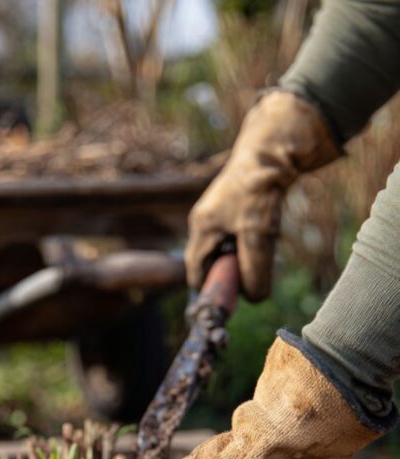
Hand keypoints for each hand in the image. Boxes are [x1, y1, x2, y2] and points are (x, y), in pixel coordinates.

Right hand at [185, 91, 338, 301]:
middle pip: (211, 263)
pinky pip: (238, 236)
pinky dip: (251, 243)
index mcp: (201, 228)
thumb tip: (254, 299)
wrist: (275, 147)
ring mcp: (219, 213)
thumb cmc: (259, 189)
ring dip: (244, 256)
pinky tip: (267, 232)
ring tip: (262, 244)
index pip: (195, 273)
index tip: (233, 296)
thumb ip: (254, 270)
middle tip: (253, 270)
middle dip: (230, 272)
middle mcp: (205, 221)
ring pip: (227, 251)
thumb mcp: (257, 234)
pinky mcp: (236, 206)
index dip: (212, 289)